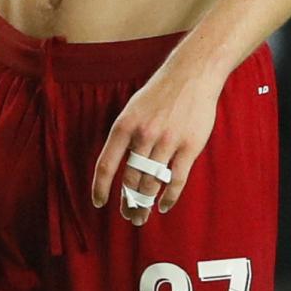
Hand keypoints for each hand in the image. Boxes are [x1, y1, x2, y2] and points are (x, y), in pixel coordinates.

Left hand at [91, 65, 220, 225]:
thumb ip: (124, 137)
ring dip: (145, 204)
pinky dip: (169, 197)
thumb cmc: (159, 94)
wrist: (192, 75)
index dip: (100, 187)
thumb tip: (115, 168)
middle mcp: (143, 135)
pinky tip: (162, 206)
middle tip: (129, 215)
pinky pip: (176, 179)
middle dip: (128, 201)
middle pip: (130, 179)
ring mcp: (167, 141)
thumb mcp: (132, 109)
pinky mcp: (190, 146)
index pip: (106, 164)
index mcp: (124, 126)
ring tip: (142, 215)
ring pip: (152, 182)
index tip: (99, 203)